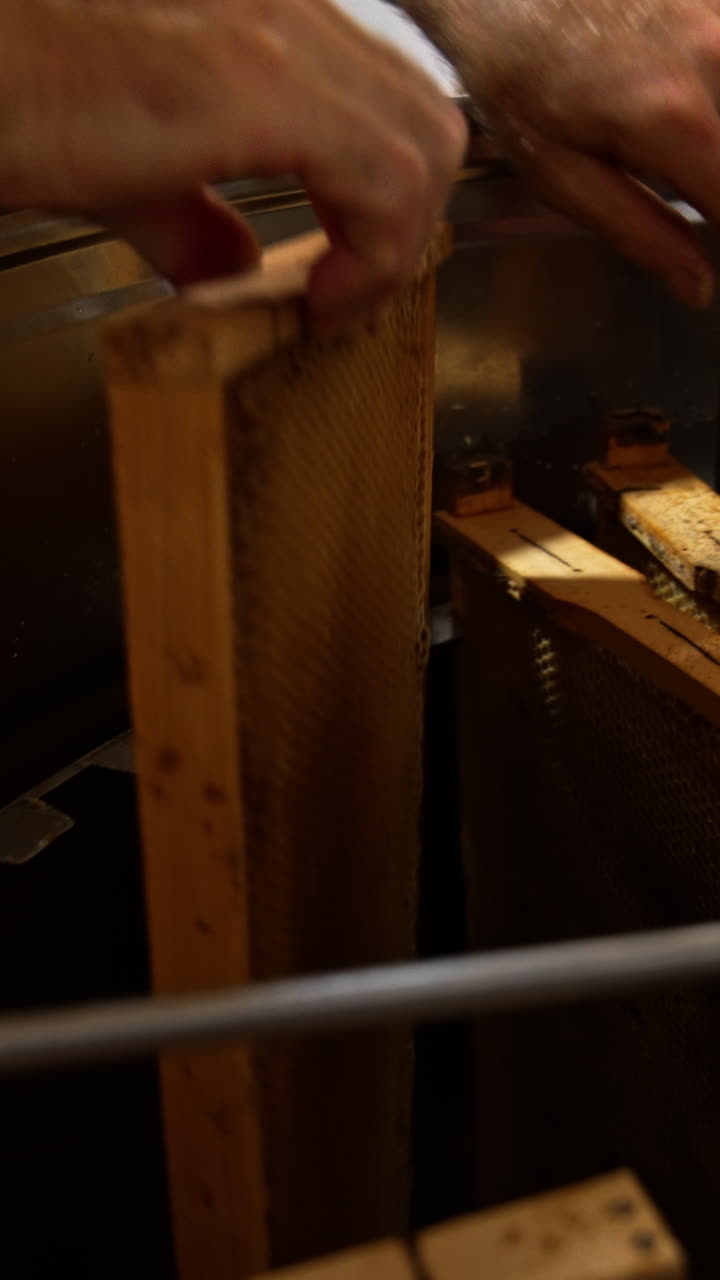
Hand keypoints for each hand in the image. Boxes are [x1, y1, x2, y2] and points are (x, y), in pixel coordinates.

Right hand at [4, 0, 465, 325]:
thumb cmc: (20, 92)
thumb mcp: (125, 164)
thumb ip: (191, 212)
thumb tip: (228, 263)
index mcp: (269, 8)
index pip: (396, 91)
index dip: (395, 196)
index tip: (347, 270)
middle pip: (431, 111)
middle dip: (410, 223)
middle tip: (354, 289)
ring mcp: (279, 26)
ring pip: (428, 139)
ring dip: (398, 245)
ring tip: (337, 300)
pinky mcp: (255, 78)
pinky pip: (386, 178)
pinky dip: (377, 257)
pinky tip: (322, 300)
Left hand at [403, 0, 719, 307]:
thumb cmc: (514, 71)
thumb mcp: (562, 174)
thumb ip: (640, 232)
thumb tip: (698, 284)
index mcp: (674, 117)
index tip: (713, 256)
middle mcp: (712, 56)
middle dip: (716, 189)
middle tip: (691, 204)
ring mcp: (718, 16)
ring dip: (715, 146)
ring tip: (682, 165)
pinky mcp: (713, 0)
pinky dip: (711, 98)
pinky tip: (682, 114)